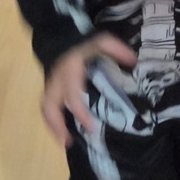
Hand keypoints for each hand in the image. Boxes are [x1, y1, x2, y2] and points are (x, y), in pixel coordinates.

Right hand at [41, 32, 137, 146]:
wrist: (61, 36)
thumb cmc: (83, 42)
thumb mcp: (101, 41)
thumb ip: (116, 50)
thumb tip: (134, 61)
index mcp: (70, 69)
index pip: (72, 94)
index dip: (79, 111)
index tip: (90, 127)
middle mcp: (57, 80)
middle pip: (50, 105)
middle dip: (57, 125)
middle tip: (68, 142)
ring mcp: (50, 85)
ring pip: (45, 108)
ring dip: (52, 126)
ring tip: (64, 143)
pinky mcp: (48, 89)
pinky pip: (45, 108)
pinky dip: (51, 122)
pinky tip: (61, 134)